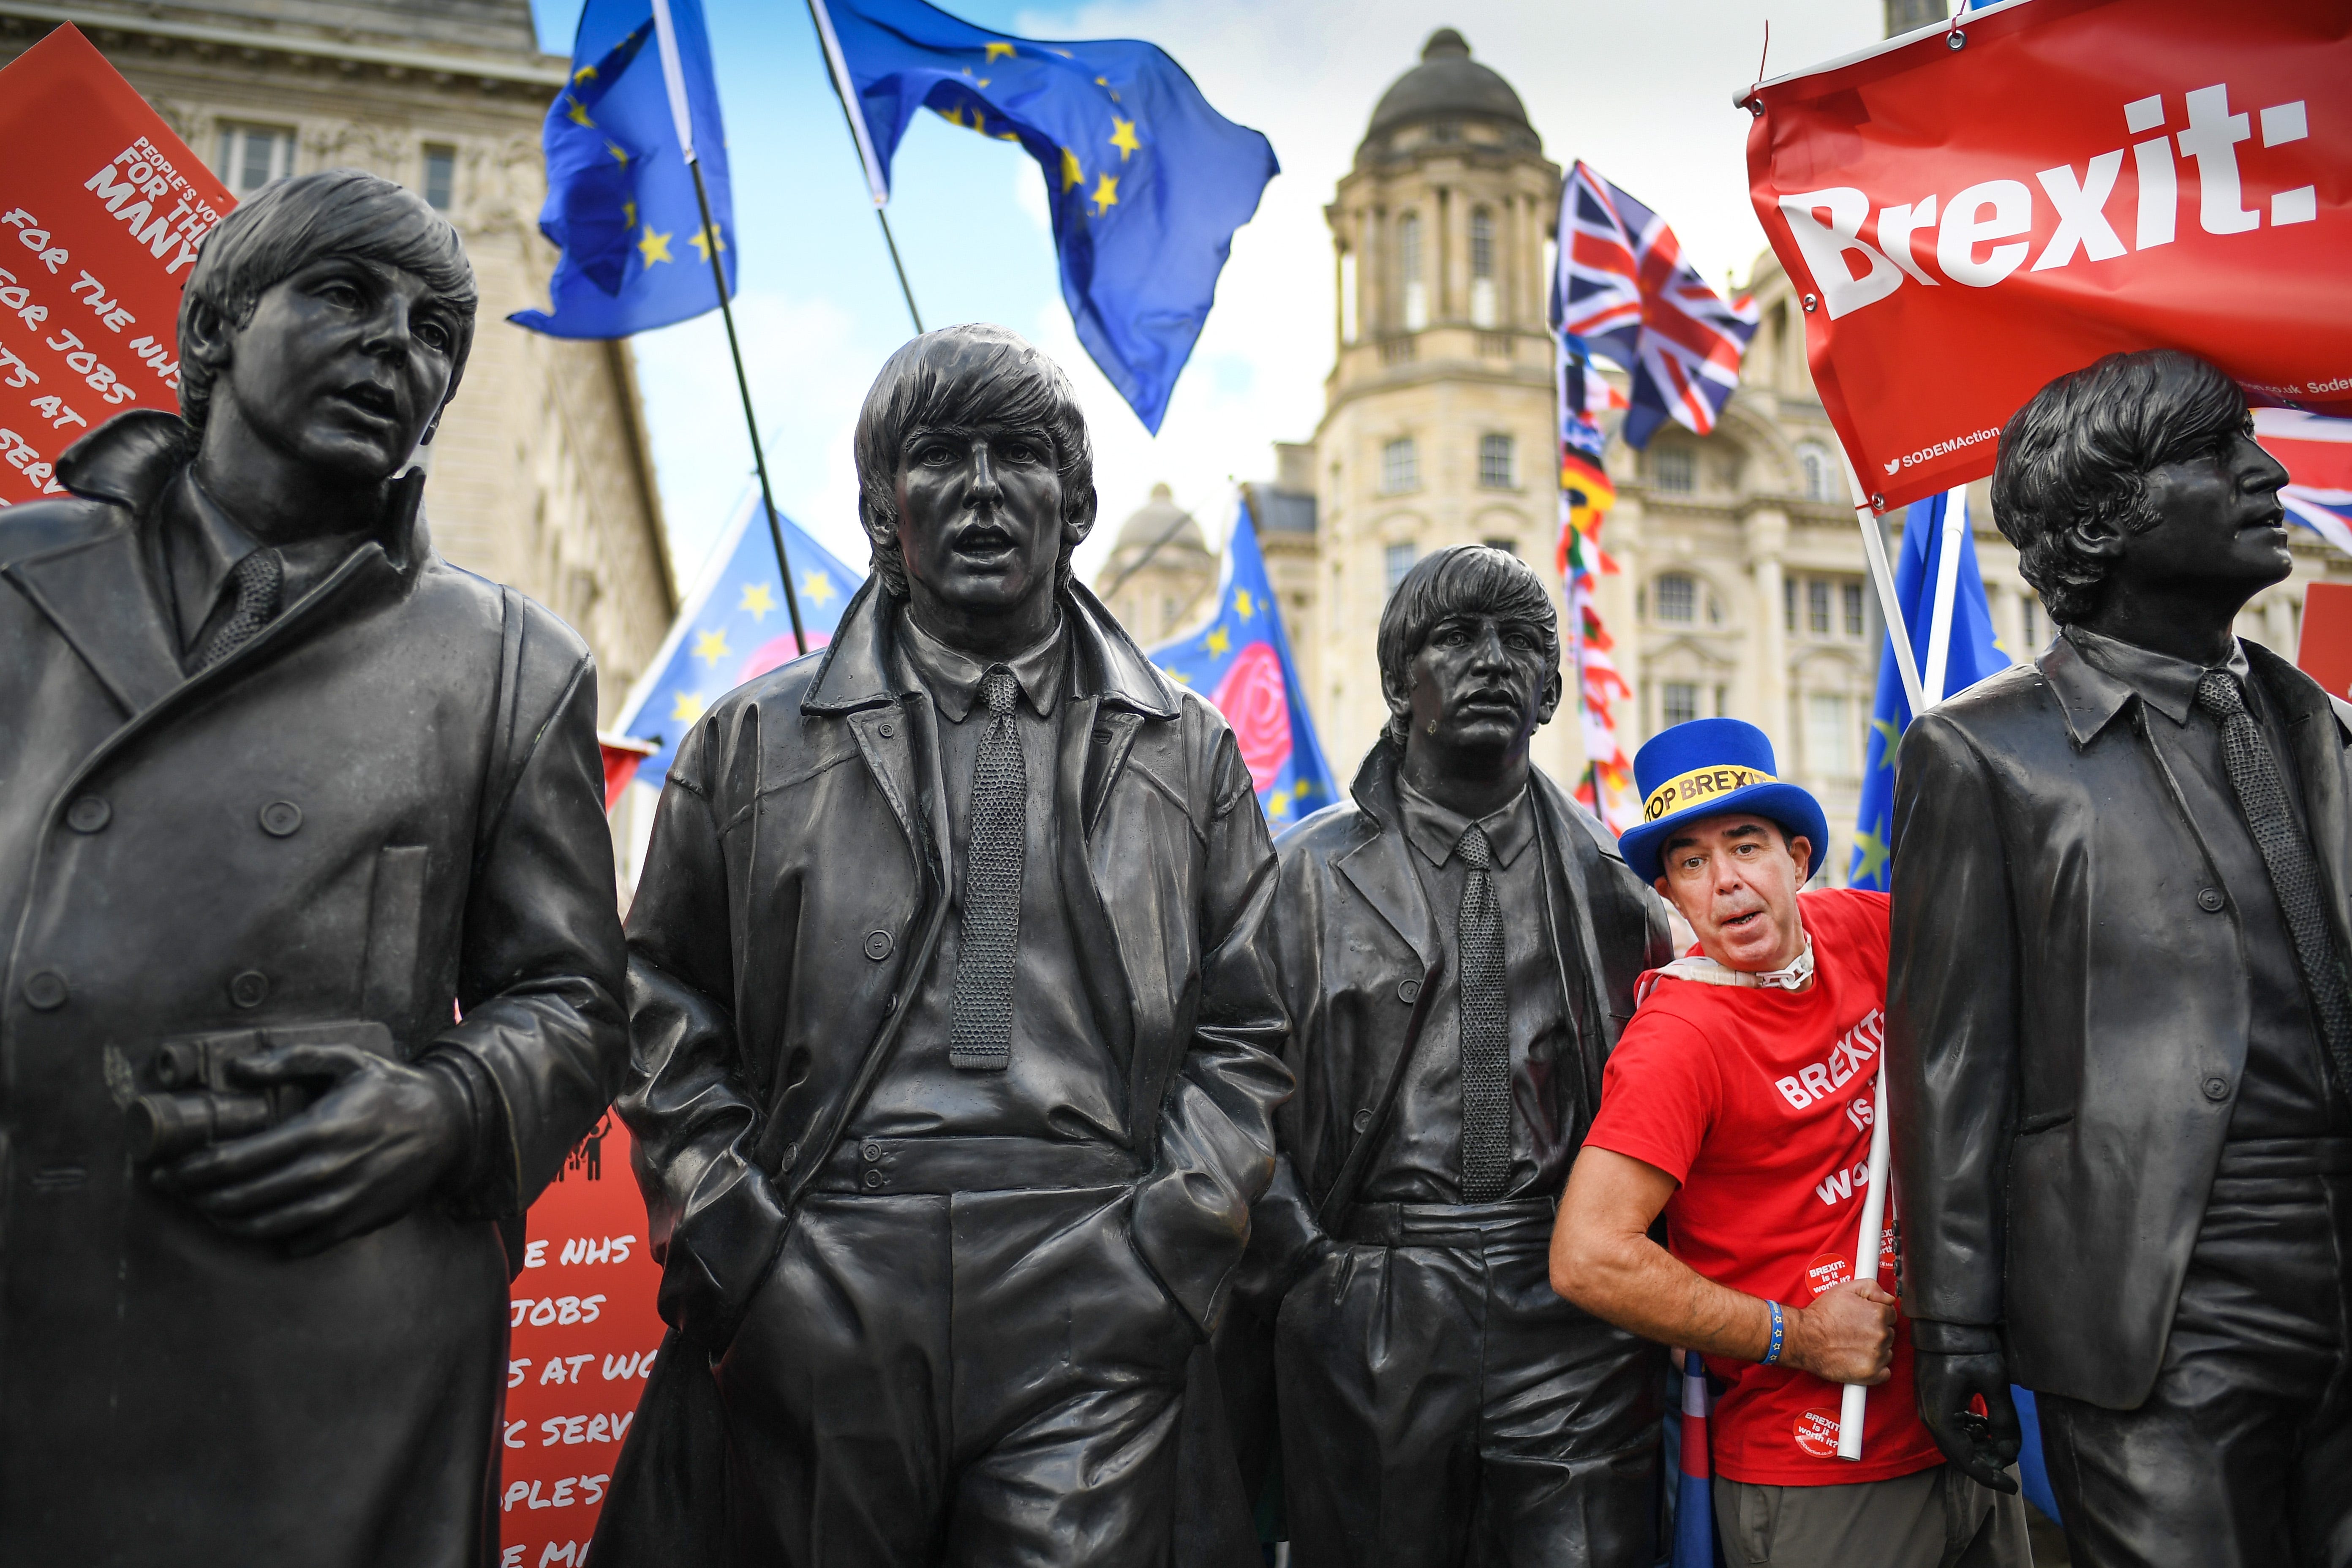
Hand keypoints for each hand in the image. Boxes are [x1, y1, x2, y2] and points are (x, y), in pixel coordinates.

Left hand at [154, 1043, 466, 1255]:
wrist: (450, 1126)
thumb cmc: (392, 1089)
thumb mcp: (347, 1060)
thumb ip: (290, 1060)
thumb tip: (237, 1069)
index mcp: (318, 1129)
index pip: (237, 1161)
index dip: (192, 1170)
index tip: (167, 1171)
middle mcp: (325, 1171)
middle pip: (243, 1197)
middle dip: (198, 1197)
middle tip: (175, 1192)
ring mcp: (341, 1202)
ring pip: (265, 1225)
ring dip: (227, 1221)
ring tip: (206, 1210)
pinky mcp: (355, 1223)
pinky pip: (300, 1242)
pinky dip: (271, 1238)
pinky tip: (254, 1224)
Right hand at [1780, 1279, 1897, 1384]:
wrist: (1803, 1338)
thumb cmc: (1821, 1316)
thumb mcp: (1844, 1289)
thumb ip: (1870, 1287)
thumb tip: (1887, 1297)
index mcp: (1878, 1314)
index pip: (1891, 1314)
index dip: (1876, 1315)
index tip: (1865, 1319)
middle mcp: (1881, 1335)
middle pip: (1889, 1333)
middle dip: (1875, 1332)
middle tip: (1856, 1331)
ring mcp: (1877, 1356)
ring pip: (1886, 1352)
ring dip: (1875, 1349)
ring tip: (1854, 1344)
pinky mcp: (1871, 1374)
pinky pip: (1885, 1372)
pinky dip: (1876, 1368)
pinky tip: (1861, 1359)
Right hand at [1913, 1347, 2022, 1492]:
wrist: (1946, 1320)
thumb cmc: (1968, 1347)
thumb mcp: (1994, 1384)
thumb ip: (2005, 1421)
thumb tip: (2011, 1451)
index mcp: (1941, 1417)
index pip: (1965, 1460)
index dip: (1990, 1476)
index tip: (2012, 1485)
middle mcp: (1929, 1416)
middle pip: (1957, 1455)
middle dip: (1985, 1463)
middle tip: (2010, 1466)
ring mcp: (1929, 1407)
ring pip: (1955, 1441)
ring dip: (1978, 1447)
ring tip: (2002, 1440)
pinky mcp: (1933, 1399)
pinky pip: (1951, 1426)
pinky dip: (1970, 1432)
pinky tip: (1986, 1424)